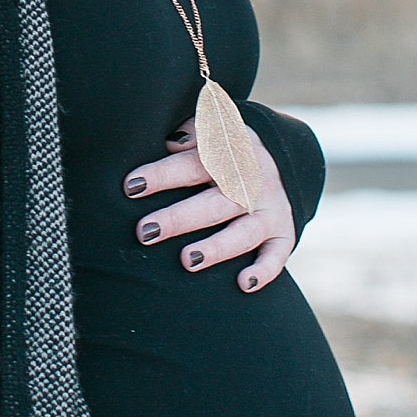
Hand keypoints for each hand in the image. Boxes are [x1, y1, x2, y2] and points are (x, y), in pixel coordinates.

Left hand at [122, 118, 296, 292]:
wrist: (285, 162)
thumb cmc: (229, 152)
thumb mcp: (215, 131)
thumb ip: (191, 135)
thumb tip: (169, 142)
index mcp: (229, 156)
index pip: (193, 164)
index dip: (163, 174)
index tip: (131, 186)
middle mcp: (251, 185)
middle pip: (213, 204)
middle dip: (179, 218)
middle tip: (145, 232)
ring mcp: (270, 212)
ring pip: (243, 233)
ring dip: (217, 247)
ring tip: (187, 260)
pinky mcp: (283, 235)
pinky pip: (277, 256)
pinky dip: (264, 271)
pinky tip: (244, 284)